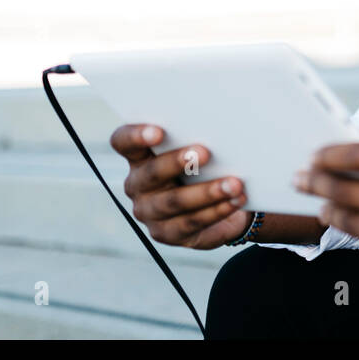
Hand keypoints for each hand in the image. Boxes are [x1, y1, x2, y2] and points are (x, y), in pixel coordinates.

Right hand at [109, 124, 251, 248]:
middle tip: (206, 152)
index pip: (123, 142)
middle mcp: (137, 184)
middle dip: (178, 162)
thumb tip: (220, 126)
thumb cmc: (207, 167)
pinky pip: (191, 222)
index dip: (135, 136)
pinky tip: (235, 201)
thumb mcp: (199, 151)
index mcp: (139, 156)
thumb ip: (197, 139)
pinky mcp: (166, 233)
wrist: (221, 204)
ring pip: (174, 201)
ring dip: (207, 192)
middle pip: (151, 173)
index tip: (158, 131)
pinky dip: (217, 210)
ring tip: (234, 184)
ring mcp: (148, 211)